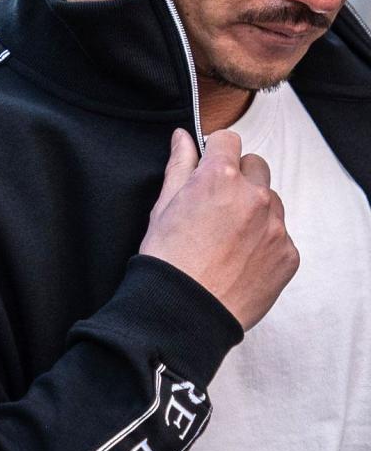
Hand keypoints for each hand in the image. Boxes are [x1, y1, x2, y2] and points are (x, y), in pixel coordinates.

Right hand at [139, 128, 299, 330]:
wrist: (185, 312)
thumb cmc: (167, 259)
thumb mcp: (163, 207)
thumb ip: (179, 166)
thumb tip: (182, 138)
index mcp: (219, 177)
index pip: (228, 139)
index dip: (215, 152)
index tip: (209, 166)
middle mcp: (254, 196)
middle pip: (255, 166)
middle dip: (238, 178)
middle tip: (216, 206)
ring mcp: (275, 226)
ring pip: (271, 201)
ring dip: (254, 209)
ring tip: (228, 237)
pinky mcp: (287, 254)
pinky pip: (280, 234)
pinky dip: (264, 241)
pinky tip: (240, 259)